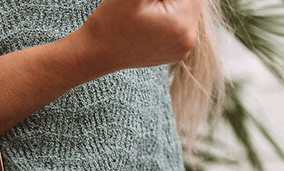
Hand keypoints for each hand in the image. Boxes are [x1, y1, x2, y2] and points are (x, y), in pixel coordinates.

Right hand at [77, 0, 199, 73]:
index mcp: (182, 25)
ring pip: (185, 6)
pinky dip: (169, 11)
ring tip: (144, 11)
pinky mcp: (178, 50)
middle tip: (144, 7)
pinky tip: (149, 17)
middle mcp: (188, 41)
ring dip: (169, 1)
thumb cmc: (110, 20)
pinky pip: (180, 19)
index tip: (146, 3)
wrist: (96, 53)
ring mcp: (184, 49)